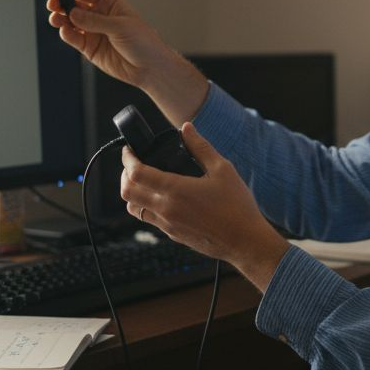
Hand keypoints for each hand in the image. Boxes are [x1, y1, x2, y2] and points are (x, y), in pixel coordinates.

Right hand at [46, 0, 208, 121]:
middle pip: (73, 4)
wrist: (149, 68)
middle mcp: (99, 15)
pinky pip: (73, 37)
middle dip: (61, 3)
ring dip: (60, 18)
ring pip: (70, 21)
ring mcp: (93, 31)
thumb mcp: (121, 27)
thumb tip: (74, 13)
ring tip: (56, 19)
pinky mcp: (89, 47)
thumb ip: (95, 21)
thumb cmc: (144, 43)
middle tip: (53, 5)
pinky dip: (66, 34)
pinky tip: (65, 31)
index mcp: (109, 3)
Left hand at [120, 123, 289, 291]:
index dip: (127, 159)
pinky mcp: (173, 235)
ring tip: (145, 182)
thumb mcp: (222, 169)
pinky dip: (147, 206)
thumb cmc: (237, 206)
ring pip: (134, 209)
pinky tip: (164, 198)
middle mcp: (166, 209)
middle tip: (133, 164)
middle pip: (127, 192)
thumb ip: (200, 147)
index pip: (136, 173)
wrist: (245, 241)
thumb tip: (186, 128)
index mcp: (175, 190)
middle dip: (124, 175)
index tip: (129, 150)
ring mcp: (168, 225)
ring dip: (133, 193)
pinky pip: (150, 220)